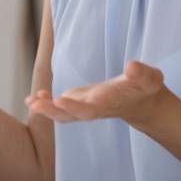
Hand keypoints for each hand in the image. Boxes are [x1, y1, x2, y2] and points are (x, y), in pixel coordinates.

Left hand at [25, 60, 166, 124]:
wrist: (140, 103)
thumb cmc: (144, 89)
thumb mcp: (150, 79)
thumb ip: (143, 74)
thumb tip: (132, 66)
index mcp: (113, 102)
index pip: (94, 107)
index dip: (77, 106)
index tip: (62, 100)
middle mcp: (96, 108)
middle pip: (74, 114)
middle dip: (55, 110)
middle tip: (36, 105)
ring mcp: (85, 107)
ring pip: (64, 114)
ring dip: (46, 109)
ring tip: (30, 102)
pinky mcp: (78, 103)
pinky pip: (60, 108)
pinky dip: (46, 103)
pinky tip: (33, 97)